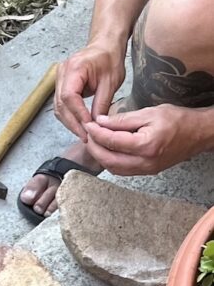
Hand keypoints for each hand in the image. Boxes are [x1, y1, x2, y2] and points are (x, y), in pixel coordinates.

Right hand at [55, 43, 126, 140]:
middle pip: (61, 105)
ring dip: (70, 122)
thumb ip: (102, 102)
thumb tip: (96, 124)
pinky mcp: (60, 85)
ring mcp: (58, 79)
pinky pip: (60, 105)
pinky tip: (78, 124)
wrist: (104, 46)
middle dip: (73, 122)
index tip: (88, 127)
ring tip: (83, 133)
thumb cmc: (109, 58)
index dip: (77, 114)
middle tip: (85, 136)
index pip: (69, 96)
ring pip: (58, 108)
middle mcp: (62, 73)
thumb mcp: (111, 81)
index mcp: (75, 67)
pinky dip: (68, 116)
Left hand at [82, 105, 206, 175]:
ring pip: (113, 168)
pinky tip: (107, 149)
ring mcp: (145, 170)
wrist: (198, 134)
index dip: (96, 132)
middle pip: (108, 159)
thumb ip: (123, 119)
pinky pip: (121, 170)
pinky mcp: (146, 172)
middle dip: (93, 147)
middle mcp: (144, 162)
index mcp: (146, 145)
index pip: (112, 141)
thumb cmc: (177, 120)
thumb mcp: (150, 112)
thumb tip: (100, 122)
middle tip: (87, 134)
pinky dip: (110, 161)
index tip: (88, 124)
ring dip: (100, 156)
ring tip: (95, 141)